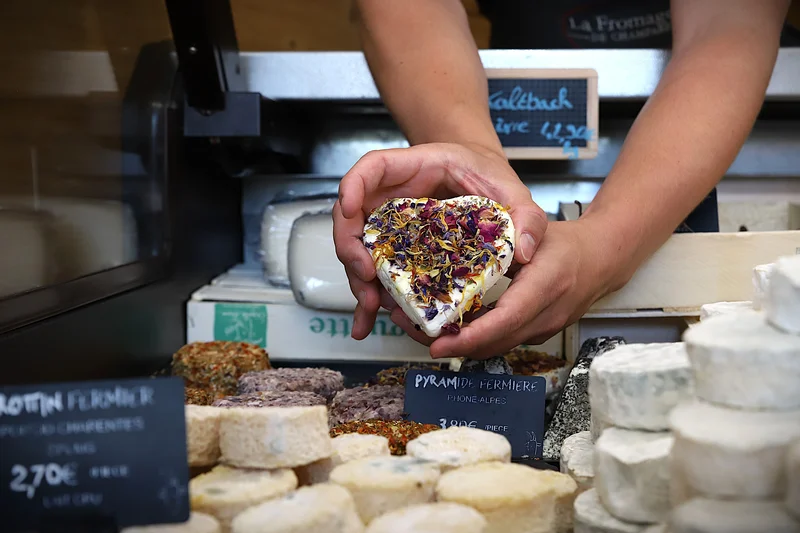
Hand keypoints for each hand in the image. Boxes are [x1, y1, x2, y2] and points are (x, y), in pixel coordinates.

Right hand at [333, 142, 548, 339]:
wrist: (488, 190)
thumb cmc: (491, 180)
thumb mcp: (511, 192)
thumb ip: (526, 216)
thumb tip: (523, 252)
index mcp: (416, 167)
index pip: (372, 167)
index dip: (352, 185)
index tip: (348, 207)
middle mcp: (392, 195)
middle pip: (352, 215)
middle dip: (350, 247)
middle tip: (366, 275)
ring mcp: (389, 223)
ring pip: (359, 249)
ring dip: (359, 280)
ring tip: (372, 307)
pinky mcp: (395, 249)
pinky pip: (375, 273)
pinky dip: (368, 298)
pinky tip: (365, 323)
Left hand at [389, 218, 632, 358]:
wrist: (602, 260)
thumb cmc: (566, 243)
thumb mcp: (536, 231)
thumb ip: (507, 237)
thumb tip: (469, 242)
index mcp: (547, 284)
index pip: (507, 319)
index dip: (471, 336)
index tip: (439, 343)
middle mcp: (547, 314)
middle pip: (496, 342)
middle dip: (454, 344)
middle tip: (415, 332)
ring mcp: (544, 329)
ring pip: (497, 346)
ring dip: (461, 344)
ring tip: (423, 330)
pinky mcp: (537, 334)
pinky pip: (503, 340)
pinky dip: (476, 338)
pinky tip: (450, 327)